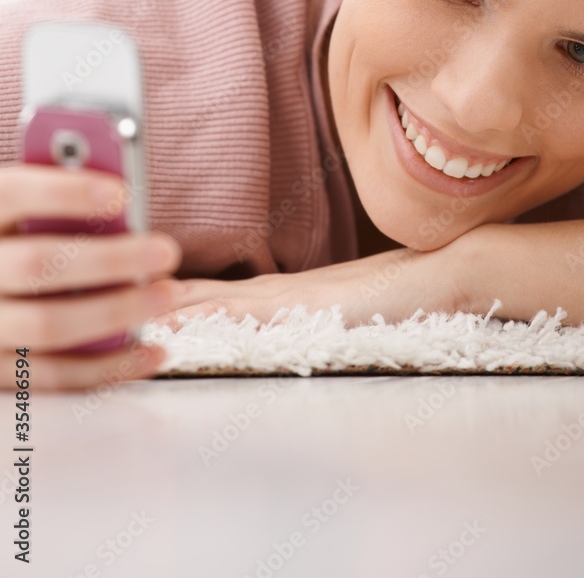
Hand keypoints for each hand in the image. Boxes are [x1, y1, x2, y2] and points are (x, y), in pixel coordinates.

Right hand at [0, 164, 183, 390]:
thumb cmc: (26, 240)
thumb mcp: (28, 213)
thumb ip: (61, 205)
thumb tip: (123, 207)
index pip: (12, 194)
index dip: (65, 192)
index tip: (121, 193)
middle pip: (36, 265)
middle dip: (107, 258)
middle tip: (166, 251)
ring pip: (47, 325)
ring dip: (116, 311)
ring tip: (167, 294)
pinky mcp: (0, 372)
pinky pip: (56, 376)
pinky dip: (109, 367)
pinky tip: (154, 351)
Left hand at [149, 238, 474, 332]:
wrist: (453, 270)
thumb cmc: (415, 291)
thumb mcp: (357, 308)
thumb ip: (326, 314)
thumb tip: (309, 323)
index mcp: (295, 294)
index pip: (225, 295)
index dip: (184, 295)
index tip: (147, 294)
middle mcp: (287, 292)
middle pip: (212, 293)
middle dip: (165, 298)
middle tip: (120, 294)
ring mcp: (297, 296)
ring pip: (222, 300)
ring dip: (177, 305)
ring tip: (134, 306)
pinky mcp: (312, 306)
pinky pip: (251, 313)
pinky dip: (214, 315)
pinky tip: (185, 321)